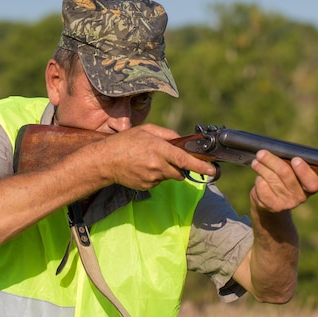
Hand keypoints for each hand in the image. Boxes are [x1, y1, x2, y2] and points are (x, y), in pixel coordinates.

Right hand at [92, 124, 216, 189]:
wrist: (104, 161)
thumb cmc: (124, 142)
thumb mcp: (146, 130)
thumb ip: (167, 134)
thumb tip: (181, 140)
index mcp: (159, 149)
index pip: (185, 160)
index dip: (201, 166)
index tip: (212, 170)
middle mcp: (158, 165)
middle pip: (180, 172)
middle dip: (180, 167)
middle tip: (169, 158)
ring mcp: (152, 178)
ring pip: (170, 176)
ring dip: (166, 170)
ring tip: (149, 160)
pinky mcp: (147, 186)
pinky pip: (159, 181)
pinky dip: (156, 175)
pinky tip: (143, 167)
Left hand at [249, 150, 317, 213]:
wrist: (270, 201)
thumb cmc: (282, 180)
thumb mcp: (290, 171)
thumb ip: (290, 163)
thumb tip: (278, 151)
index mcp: (310, 186)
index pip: (313, 182)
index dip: (304, 171)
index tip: (295, 160)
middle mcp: (301, 196)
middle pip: (285, 173)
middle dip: (271, 160)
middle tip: (261, 153)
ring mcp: (288, 203)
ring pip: (271, 178)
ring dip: (261, 167)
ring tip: (256, 162)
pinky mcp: (274, 206)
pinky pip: (263, 186)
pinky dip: (258, 179)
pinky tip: (259, 177)